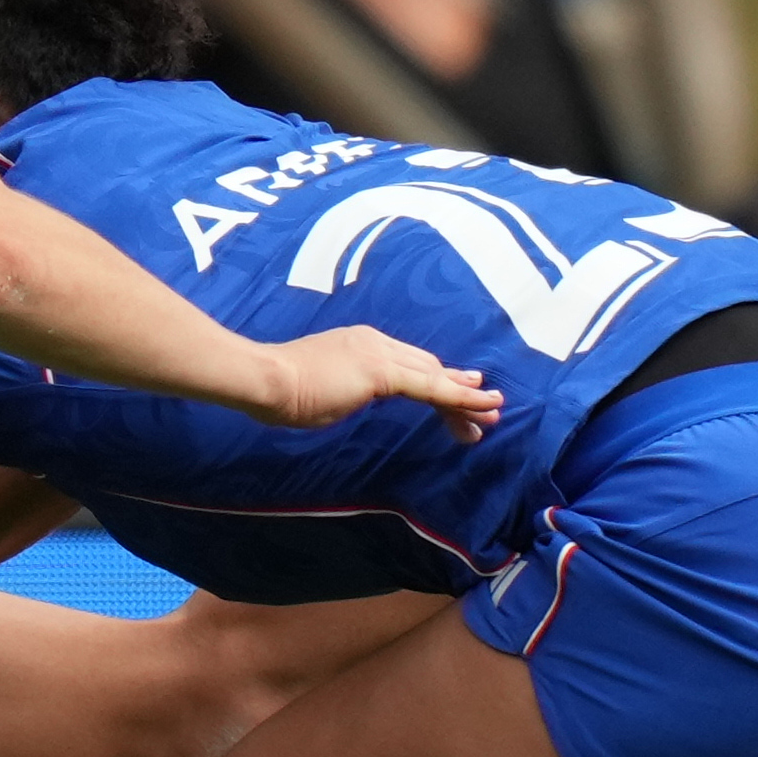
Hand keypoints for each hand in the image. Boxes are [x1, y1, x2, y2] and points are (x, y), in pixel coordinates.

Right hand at [250, 323, 499, 445]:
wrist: (264, 378)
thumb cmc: (278, 390)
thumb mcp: (320, 389)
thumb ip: (340, 390)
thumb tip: (342, 399)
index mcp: (359, 343)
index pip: (408, 362)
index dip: (437, 377)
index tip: (460, 387)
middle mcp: (374, 341)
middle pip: (428, 367)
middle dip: (459, 389)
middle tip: (488, 407)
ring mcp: (379, 353)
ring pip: (435, 377)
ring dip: (467, 398)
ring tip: (493, 415)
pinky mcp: (382, 372)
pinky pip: (431, 388)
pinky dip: (460, 398)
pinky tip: (481, 408)